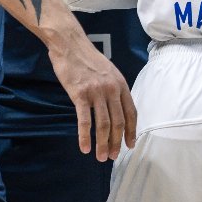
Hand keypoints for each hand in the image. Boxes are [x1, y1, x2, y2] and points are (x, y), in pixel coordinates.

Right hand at [47, 32, 136, 160]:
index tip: (130, 145)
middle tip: (113, 156)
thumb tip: (116, 108)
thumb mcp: (108, 71)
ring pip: (103, 125)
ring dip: (103, 144)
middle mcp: (112, 89)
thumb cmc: (86, 58)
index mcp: (120, 84)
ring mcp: (96, 92)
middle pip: (118, 122)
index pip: (131, 113)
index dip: (131, 131)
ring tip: (101, 157)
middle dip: (117, 142)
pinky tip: (84, 148)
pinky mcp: (80, 94)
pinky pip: (84, 120)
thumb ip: (114, 89)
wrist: (70, 44)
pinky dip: (85, 137)